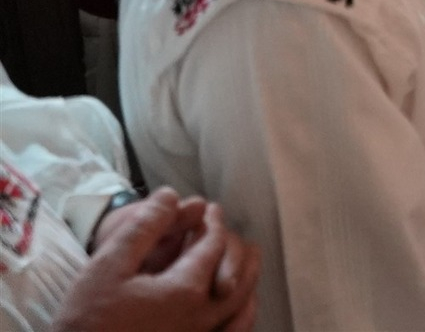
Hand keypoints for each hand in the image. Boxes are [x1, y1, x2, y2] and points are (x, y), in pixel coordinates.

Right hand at [56, 190, 260, 331]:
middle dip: (235, 247)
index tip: (208, 208)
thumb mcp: (108, 265)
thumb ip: (144, 227)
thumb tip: (172, 195)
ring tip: (238, 262)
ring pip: (243, 308)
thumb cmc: (87, 319)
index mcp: (185, 291)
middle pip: (241, 275)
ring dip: (246, 280)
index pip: (214, 244)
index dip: (213, 220)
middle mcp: (202, 318)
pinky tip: (232, 304)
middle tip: (224, 231)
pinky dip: (241, 314)